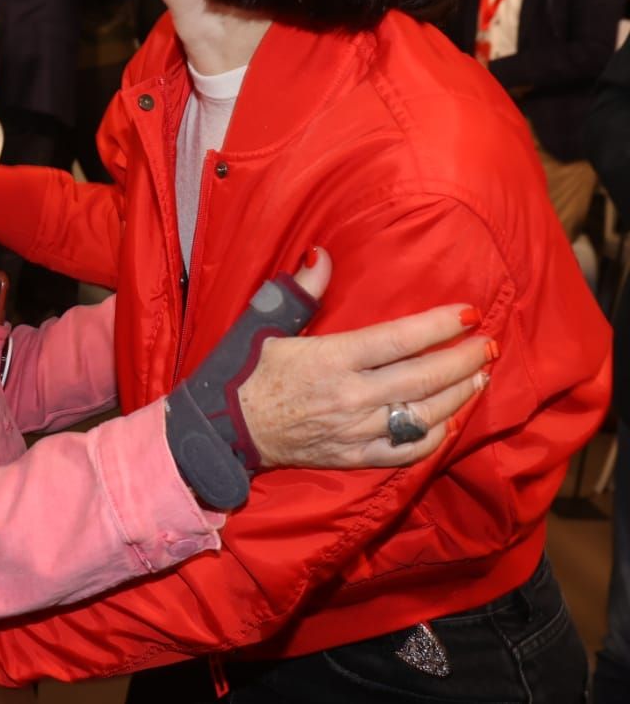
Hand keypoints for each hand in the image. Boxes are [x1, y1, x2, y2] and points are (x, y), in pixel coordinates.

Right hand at [240, 249, 490, 468]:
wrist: (224, 428)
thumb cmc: (244, 370)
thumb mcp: (264, 323)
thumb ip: (299, 291)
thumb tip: (322, 255)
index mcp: (330, 358)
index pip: (398, 340)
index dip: (438, 326)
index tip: (468, 314)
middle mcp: (350, 396)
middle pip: (422, 378)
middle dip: (462, 360)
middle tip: (488, 345)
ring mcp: (354, 431)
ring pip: (422, 415)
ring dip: (458, 395)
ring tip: (479, 376)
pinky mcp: (354, 457)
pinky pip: (406, 451)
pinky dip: (434, 437)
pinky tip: (450, 419)